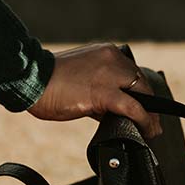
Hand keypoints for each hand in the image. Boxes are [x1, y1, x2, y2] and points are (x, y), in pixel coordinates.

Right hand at [27, 43, 161, 137]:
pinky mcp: (105, 92)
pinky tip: (146, 131)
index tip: (144, 107)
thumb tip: (109, 112)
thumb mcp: (79, 79)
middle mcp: (112, 59)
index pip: (131, 73)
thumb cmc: (48, 82)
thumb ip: (97, 91)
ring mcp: (110, 74)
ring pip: (142, 94)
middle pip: (140, 83)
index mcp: (105, 53)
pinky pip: (133, 108)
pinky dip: (143, 120)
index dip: (140, 93)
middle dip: (149, 104)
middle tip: (153, 122)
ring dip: (150, 115)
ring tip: (152, 131)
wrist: (31, 80)